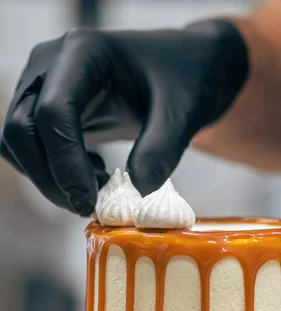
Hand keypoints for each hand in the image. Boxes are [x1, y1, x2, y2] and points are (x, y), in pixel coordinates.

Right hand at [0, 22, 247, 215]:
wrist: (182, 73)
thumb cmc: (183, 83)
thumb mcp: (183, 113)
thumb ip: (162, 149)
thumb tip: (140, 191)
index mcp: (83, 53)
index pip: (54, 111)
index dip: (66, 163)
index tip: (88, 202)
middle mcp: (51, 66)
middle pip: (22, 129)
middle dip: (50, 178)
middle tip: (88, 208)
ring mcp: (43, 87)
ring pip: (18, 143)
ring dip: (49, 179)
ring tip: (97, 189)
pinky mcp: (46, 111)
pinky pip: (31, 149)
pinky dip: (54, 173)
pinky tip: (94, 176)